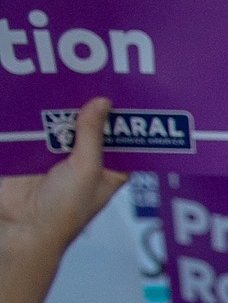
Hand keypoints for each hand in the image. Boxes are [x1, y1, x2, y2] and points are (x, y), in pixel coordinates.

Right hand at [0, 95, 127, 269]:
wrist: (21, 226)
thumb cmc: (63, 212)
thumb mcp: (86, 169)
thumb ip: (92, 135)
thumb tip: (102, 103)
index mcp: (111, 171)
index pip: (125, 141)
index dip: (128, 120)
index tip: (131, 92)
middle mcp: (87, 163)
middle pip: (93, 127)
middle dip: (92, 107)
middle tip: (97, 76)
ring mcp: (58, 158)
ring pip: (63, 125)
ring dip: (63, 108)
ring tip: (69, 78)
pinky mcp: (31, 154)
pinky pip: (35, 129)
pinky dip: (36, 115)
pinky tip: (39, 93)